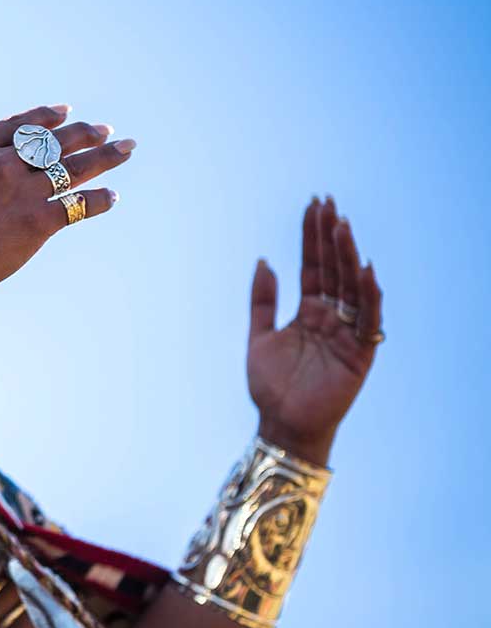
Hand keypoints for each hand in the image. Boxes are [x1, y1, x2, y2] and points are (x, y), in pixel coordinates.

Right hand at [0, 76, 134, 296]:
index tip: (66, 111)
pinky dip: (99, 200)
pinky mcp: (38, 223)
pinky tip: (113, 196)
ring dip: (105, 156)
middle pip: (55, 141)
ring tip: (126, 149)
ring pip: (74, 168)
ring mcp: (24, 192)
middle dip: (86, 133)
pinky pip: (78, 206)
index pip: (22, 124)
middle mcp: (5, 164)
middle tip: (106, 130)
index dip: (48, 116)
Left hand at [247, 196, 380, 465]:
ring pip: (351, 287)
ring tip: (342, 226)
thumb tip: (264, 260)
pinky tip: (365, 271)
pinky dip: (368, 296)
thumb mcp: (258, 336)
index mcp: (309, 312)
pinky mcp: (360, 353)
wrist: (281, 423)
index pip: (313, 267)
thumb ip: (262, 300)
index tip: (313, 206)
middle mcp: (331, 317)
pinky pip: (368, 320)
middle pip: (333, 270)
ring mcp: (347, 333)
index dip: (312, 238)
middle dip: (330, 238)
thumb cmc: (270, 386)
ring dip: (348, 257)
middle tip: (328, 204)